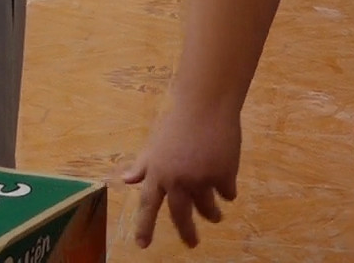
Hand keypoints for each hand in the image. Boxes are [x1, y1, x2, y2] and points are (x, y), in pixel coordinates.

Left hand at [125, 101, 240, 248]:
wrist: (205, 107)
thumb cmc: (177, 124)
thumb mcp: (154, 146)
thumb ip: (143, 166)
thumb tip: (126, 180)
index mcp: (157, 173)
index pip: (147, 205)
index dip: (144, 226)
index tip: (142, 245)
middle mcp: (176, 180)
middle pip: (180, 216)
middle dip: (187, 233)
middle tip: (192, 244)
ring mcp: (201, 179)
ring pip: (207, 209)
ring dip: (211, 214)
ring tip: (215, 216)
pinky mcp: (224, 175)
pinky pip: (227, 193)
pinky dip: (227, 189)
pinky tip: (226, 180)